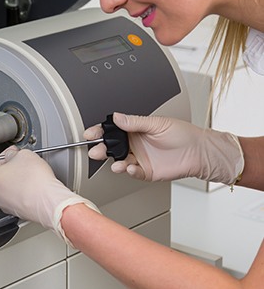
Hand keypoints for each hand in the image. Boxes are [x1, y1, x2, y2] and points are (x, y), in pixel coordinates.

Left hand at [0, 146, 99, 241]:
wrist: (50, 203)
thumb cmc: (36, 181)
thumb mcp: (24, 155)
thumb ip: (13, 154)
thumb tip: (13, 157)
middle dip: (2, 169)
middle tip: (15, 161)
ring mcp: (5, 205)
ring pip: (4, 189)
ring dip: (13, 180)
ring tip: (28, 174)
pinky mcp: (17, 212)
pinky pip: (15, 198)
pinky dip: (21, 191)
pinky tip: (33, 185)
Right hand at [83, 113, 243, 184]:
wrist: (199, 152)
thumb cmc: (182, 134)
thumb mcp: (157, 124)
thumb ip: (135, 122)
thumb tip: (117, 117)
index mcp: (135, 130)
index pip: (113, 130)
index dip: (100, 132)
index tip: (90, 133)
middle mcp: (134, 144)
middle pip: (111, 147)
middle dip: (101, 149)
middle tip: (95, 151)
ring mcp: (139, 158)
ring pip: (119, 160)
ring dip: (114, 162)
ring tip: (115, 163)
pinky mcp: (145, 171)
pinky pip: (132, 171)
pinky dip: (128, 170)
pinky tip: (129, 167)